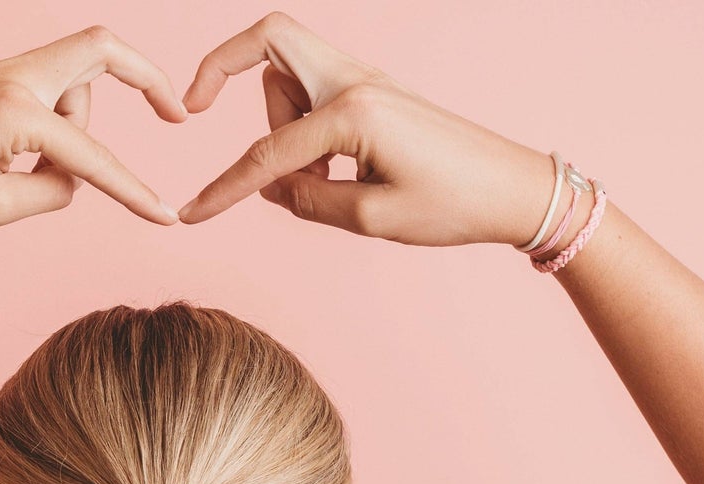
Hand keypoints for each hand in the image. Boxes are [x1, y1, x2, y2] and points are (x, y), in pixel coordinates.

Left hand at [0, 26, 185, 239]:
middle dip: (145, 77)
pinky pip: (41, 90)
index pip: (93, 157)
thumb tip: (74, 178)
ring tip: (33, 180)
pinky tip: (26, 164)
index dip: (133, 191)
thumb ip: (50, 192)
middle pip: (99, 51)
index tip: (166, 217)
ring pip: (70, 75)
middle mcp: (7, 77)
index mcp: (13, 111)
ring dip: (79, 124)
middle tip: (176, 111)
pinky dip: (54, 122)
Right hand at [176, 12, 558, 248]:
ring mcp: (367, 83)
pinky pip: (315, 99)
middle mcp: (356, 81)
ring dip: (282, 130)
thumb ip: (308, 201)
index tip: (190, 215)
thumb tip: (271, 187)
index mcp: (353, 111)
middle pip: (270, 44)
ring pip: (290, 80)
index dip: (224, 190)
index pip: (268, 154)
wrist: (512, 189)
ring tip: (321, 188)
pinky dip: (306, 134)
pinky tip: (336, 180)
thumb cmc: (451, 206)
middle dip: (225, 66)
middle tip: (198, 107)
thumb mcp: (371, 219)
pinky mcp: (375, 96)